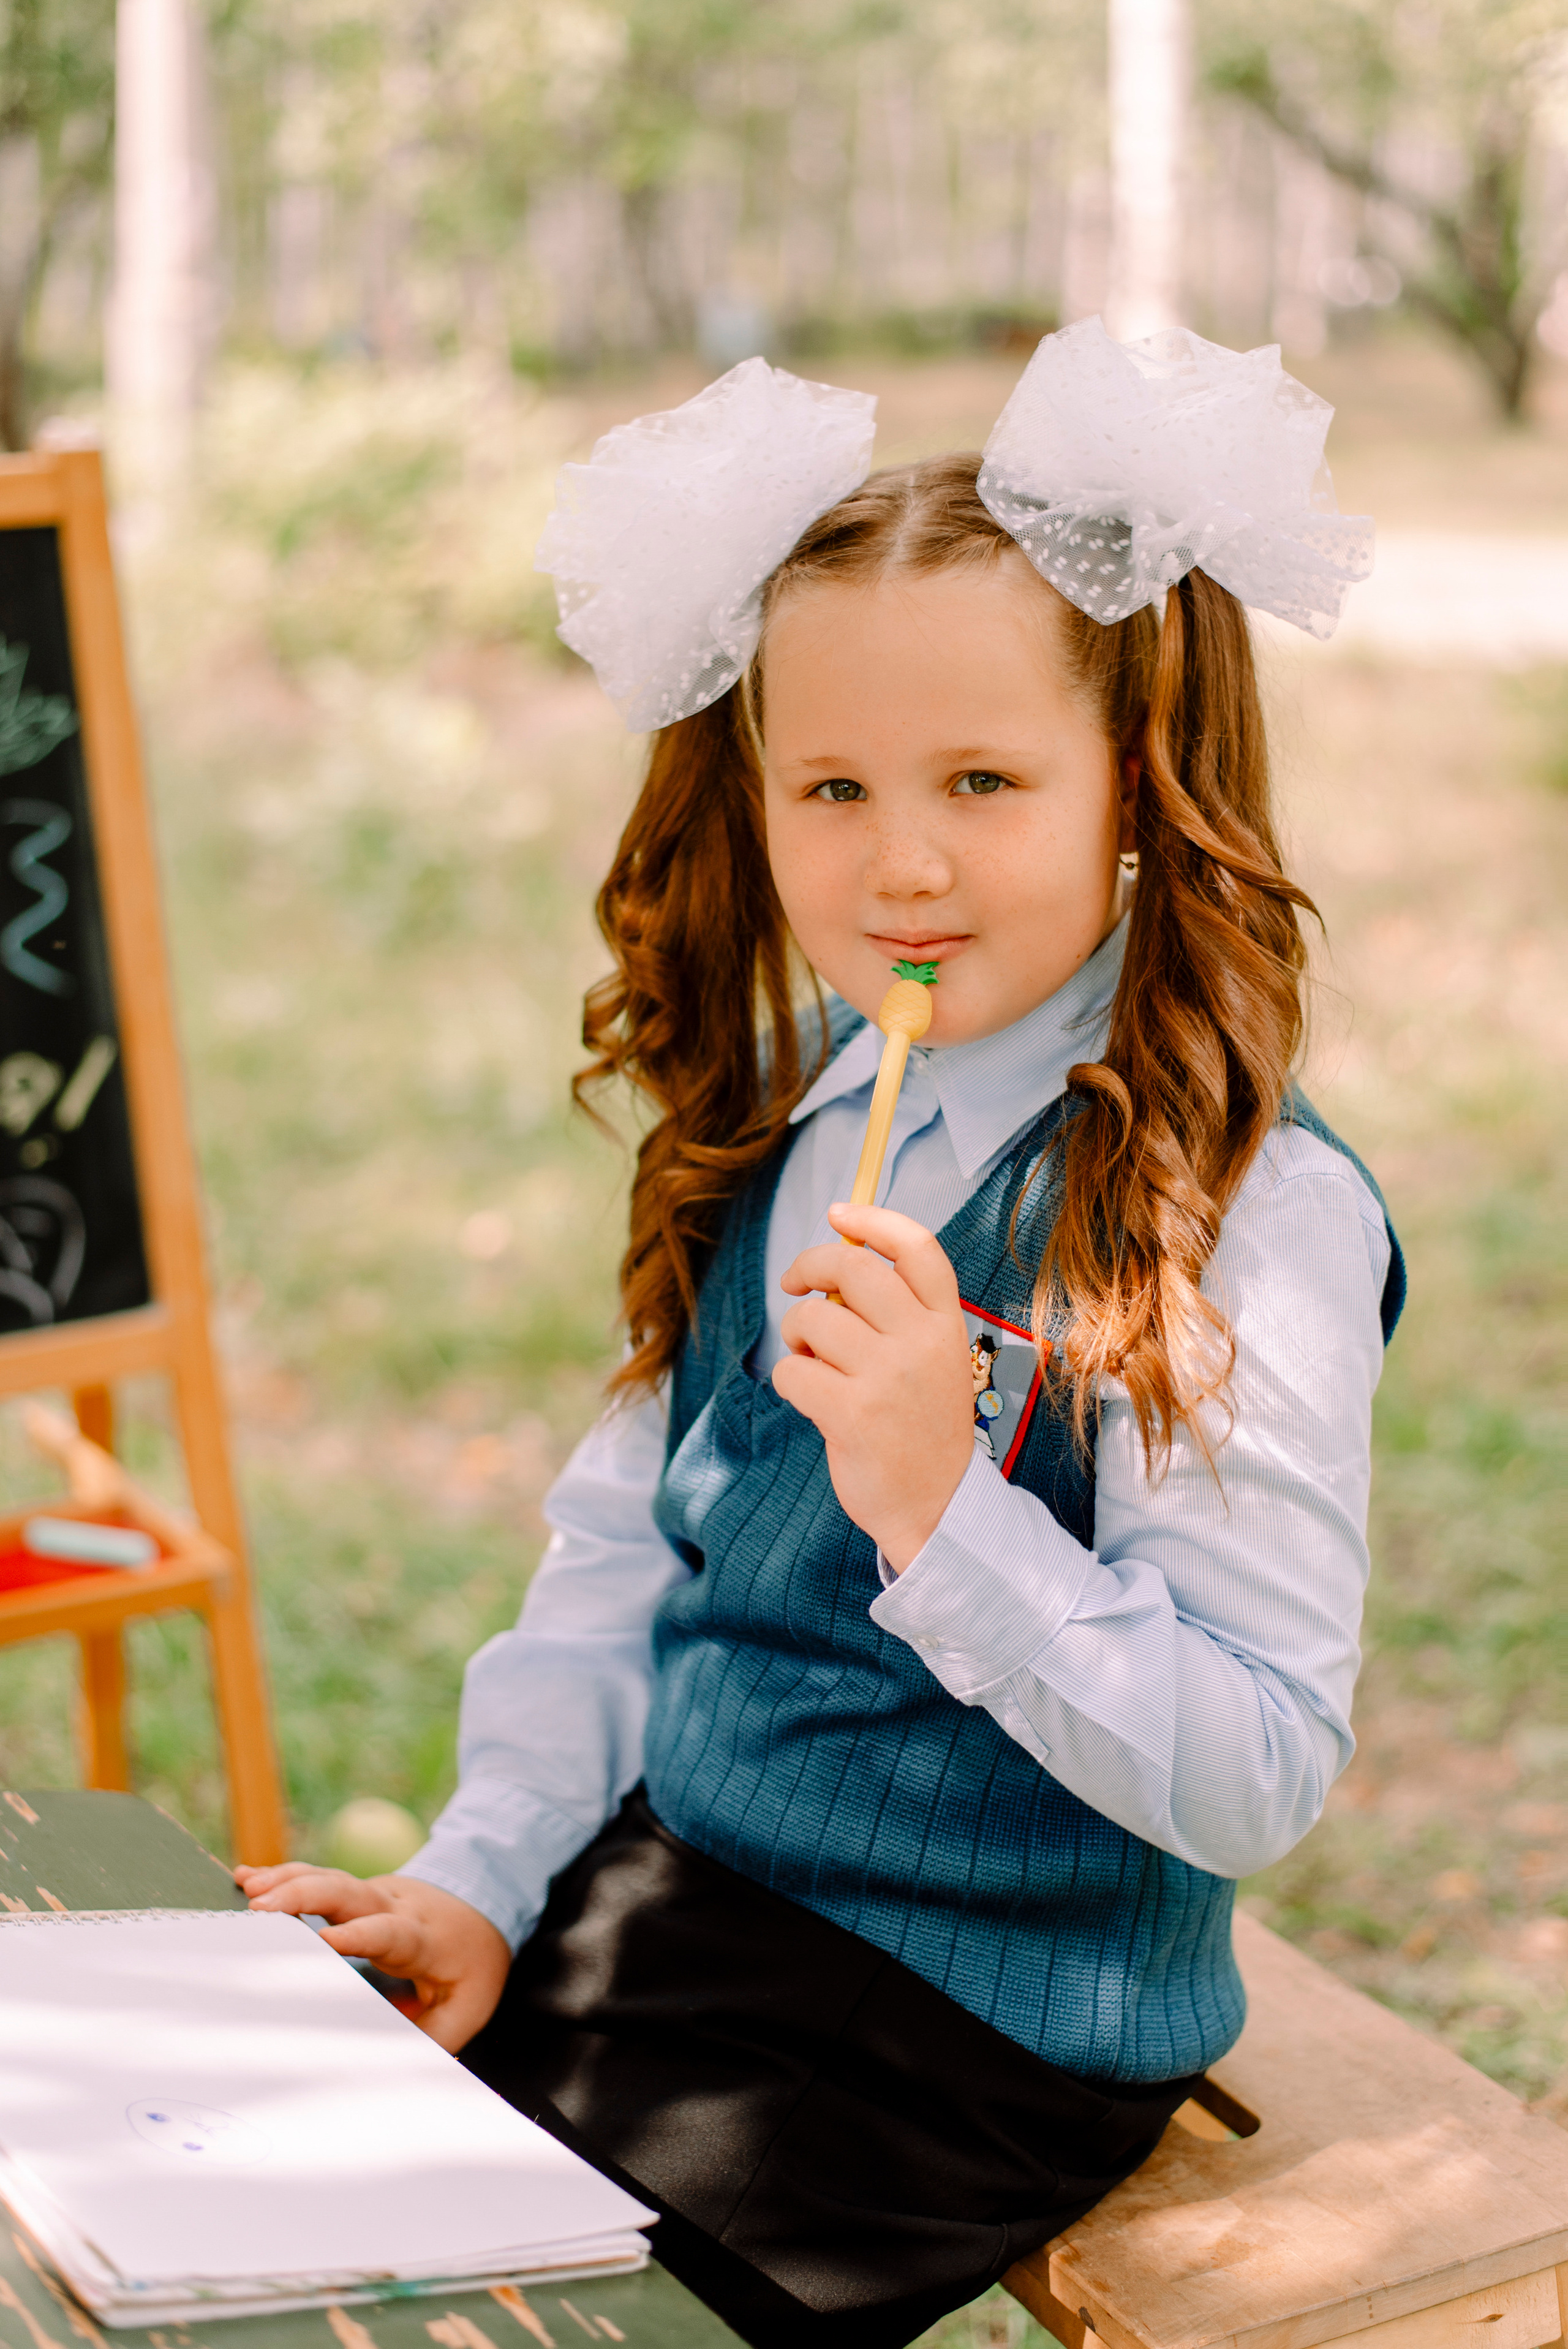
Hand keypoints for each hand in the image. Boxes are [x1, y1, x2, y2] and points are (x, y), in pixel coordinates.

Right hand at [233, 1861, 511, 2051]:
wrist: (486, 1907)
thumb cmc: (472, 1966)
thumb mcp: (469, 2006)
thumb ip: (433, 2038)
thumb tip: (390, 2071)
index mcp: (422, 1938)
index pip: (389, 1932)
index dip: (357, 1936)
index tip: (322, 1942)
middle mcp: (395, 1907)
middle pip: (350, 1892)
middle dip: (306, 1895)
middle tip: (262, 1907)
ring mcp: (375, 1893)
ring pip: (330, 1878)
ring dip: (288, 1881)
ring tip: (247, 1888)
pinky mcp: (358, 1892)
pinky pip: (319, 1878)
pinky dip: (284, 1876)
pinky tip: (247, 1877)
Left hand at [774, 1203, 974, 1570]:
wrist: (935, 1505)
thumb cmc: (921, 1425)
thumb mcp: (932, 1358)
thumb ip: (897, 1312)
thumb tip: (831, 1264)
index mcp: (945, 1323)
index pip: (916, 1248)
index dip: (873, 1219)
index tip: (839, 1212)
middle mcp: (921, 1342)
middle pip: (851, 1266)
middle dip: (808, 1264)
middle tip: (796, 1283)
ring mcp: (887, 1377)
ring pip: (812, 1317)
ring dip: (796, 1332)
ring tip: (810, 1357)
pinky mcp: (852, 1414)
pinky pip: (792, 1370)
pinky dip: (788, 1378)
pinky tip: (809, 1395)